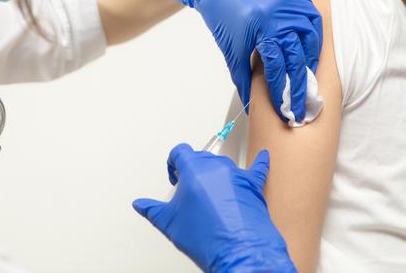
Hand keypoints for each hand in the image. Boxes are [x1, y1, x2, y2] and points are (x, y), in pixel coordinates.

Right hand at [133, 144, 295, 272]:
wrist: (239, 253)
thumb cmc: (208, 238)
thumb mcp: (170, 224)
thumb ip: (153, 210)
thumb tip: (141, 205)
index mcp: (194, 169)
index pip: (180, 152)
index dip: (173, 163)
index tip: (174, 176)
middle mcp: (216, 167)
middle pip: (200, 157)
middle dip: (192, 171)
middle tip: (188, 191)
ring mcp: (237, 175)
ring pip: (222, 165)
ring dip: (214, 174)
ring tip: (210, 196)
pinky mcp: (254, 186)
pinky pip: (258, 168)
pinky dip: (259, 163)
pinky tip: (263, 157)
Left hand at [164, 0, 321, 121]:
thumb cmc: (221, 14)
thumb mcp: (231, 48)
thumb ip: (242, 77)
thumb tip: (250, 104)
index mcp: (263, 28)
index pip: (279, 65)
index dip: (281, 89)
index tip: (285, 107)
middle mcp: (280, 12)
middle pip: (297, 54)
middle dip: (299, 82)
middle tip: (300, 102)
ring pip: (311, 34)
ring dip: (310, 57)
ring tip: (307, 75)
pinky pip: (310, 14)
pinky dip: (312, 33)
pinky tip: (308, 48)